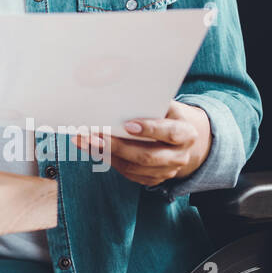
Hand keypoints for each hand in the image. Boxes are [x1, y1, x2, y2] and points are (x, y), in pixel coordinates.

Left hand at [76, 99, 211, 187]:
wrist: (179, 139)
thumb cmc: (167, 116)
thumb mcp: (166, 106)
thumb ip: (150, 103)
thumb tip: (118, 93)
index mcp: (187, 134)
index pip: (170, 133)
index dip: (150, 129)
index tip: (128, 124)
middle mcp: (179, 156)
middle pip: (147, 156)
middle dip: (118, 146)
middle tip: (94, 135)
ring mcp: (166, 171)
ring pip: (133, 167)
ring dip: (106, 155)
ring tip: (84, 141)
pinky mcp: (153, 179)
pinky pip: (128, 173)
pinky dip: (107, 160)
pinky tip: (92, 148)